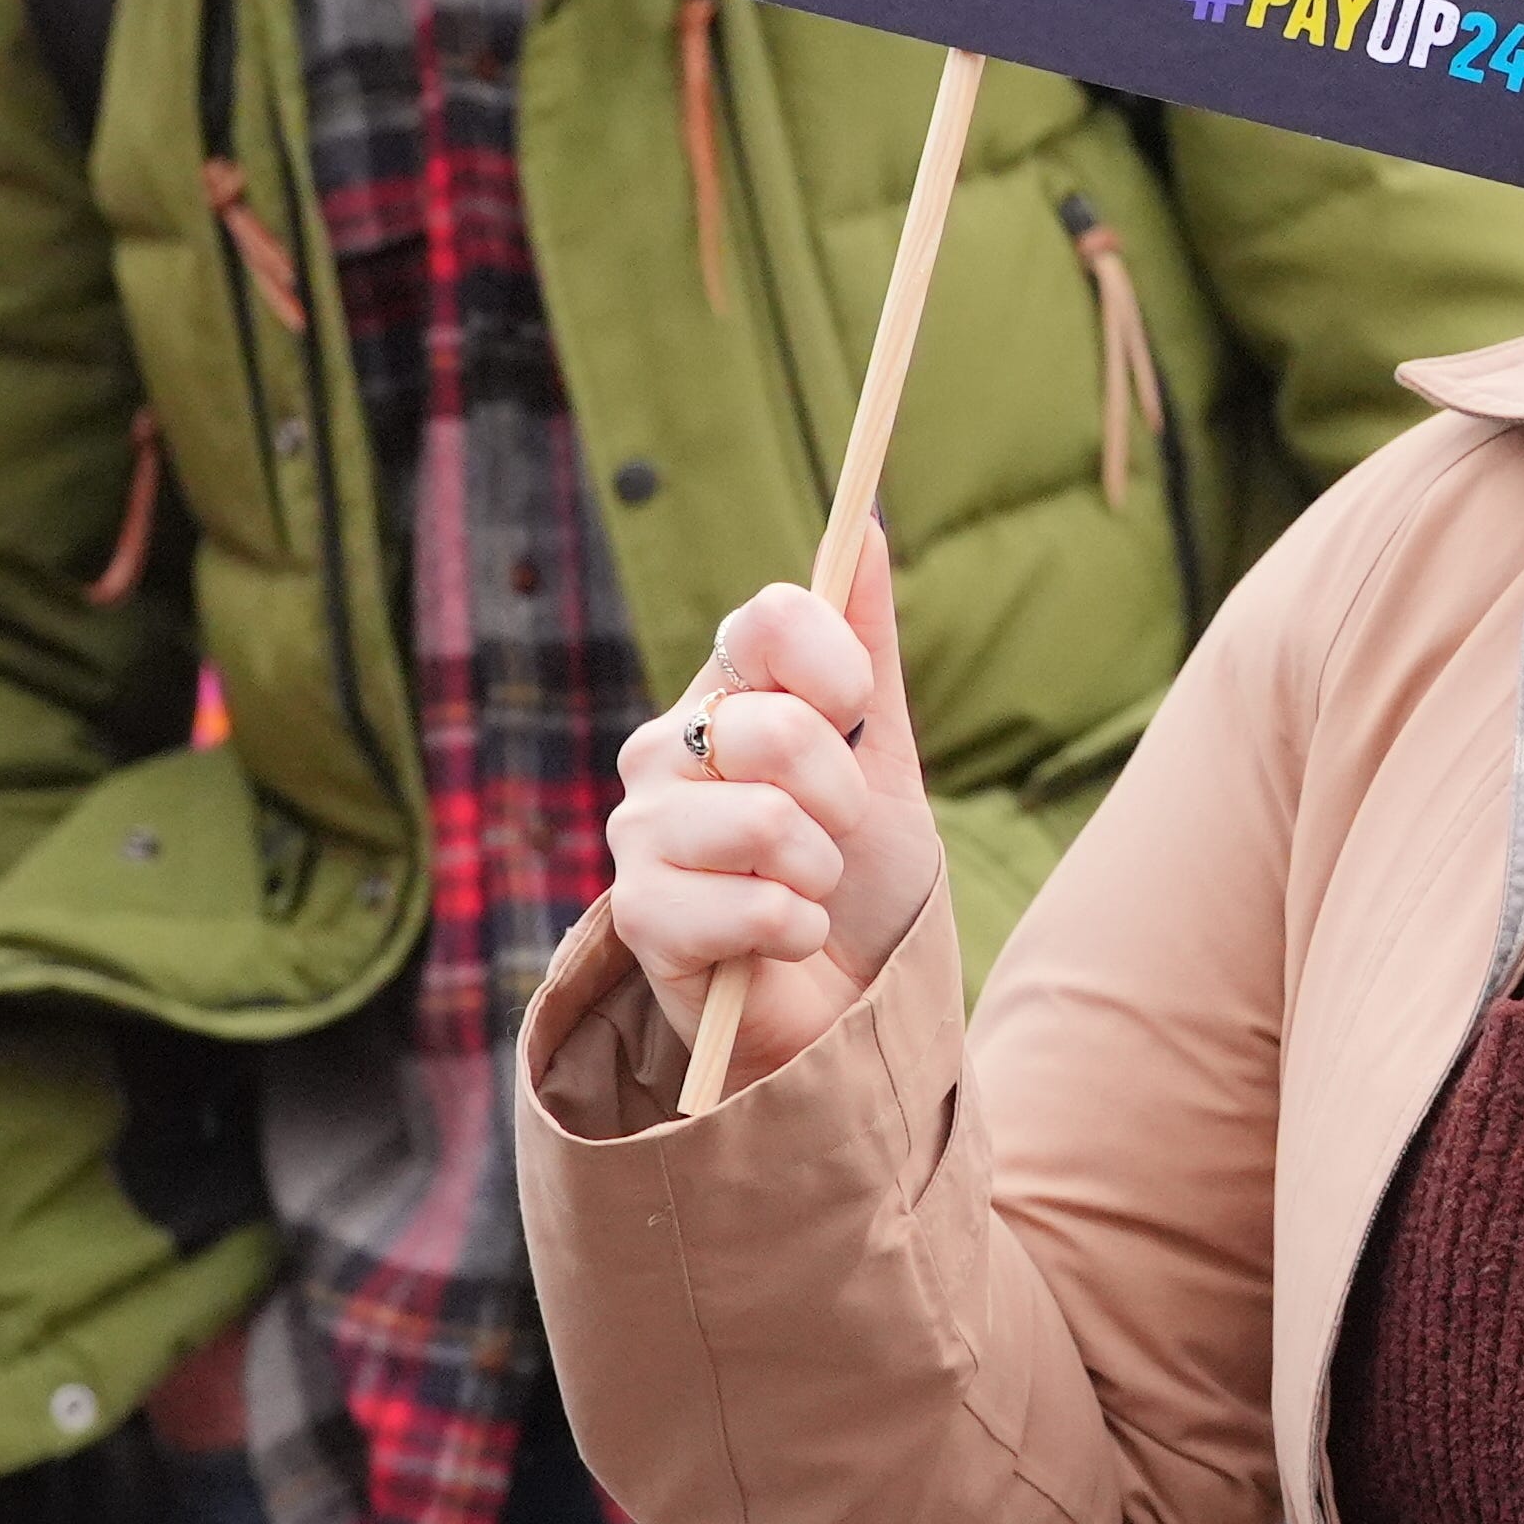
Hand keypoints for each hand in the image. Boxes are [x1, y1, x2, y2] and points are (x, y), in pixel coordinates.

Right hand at [604, 523, 937, 1089]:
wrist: (842, 999)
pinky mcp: (638, 916)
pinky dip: (799, 931)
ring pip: (765, 823)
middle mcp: (664, 748)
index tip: (858, 715)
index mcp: (723, 693)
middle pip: (778, 726)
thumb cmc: (862, 872)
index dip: (835, 666)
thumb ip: (867, 643)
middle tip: (837, 833)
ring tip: (807, 889)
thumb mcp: (886, 752)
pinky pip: (753, 907)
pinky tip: (784, 940)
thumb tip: (861, 523)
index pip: (766, 617)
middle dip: (844, 796)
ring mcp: (640, 831)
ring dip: (822, 873)